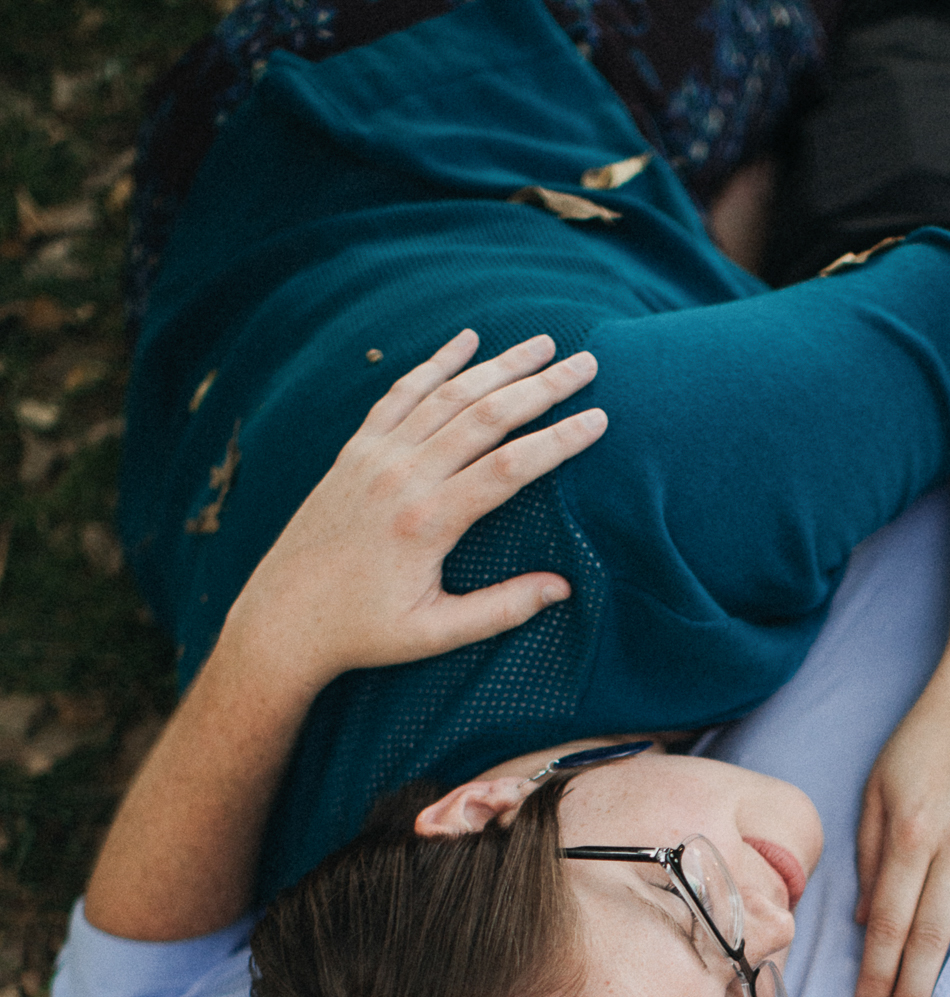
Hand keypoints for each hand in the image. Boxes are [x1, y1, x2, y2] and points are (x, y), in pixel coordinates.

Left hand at [224, 328, 605, 692]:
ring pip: (447, 395)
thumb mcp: (435, 633)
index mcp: (428, 522)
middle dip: (542, 386)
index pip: (511, 467)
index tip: (599, 419)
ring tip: (543, 343)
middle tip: (587, 362)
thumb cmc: (362, 632)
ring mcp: (375, 456)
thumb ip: (501, 610)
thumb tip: (563, 589)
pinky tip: (466, 341)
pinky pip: (400, 394)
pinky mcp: (355, 451)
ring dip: (499, 365)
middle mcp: (402, 476)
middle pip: (486, 415)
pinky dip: (436, 364)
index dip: (559, 440)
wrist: (282, 618)